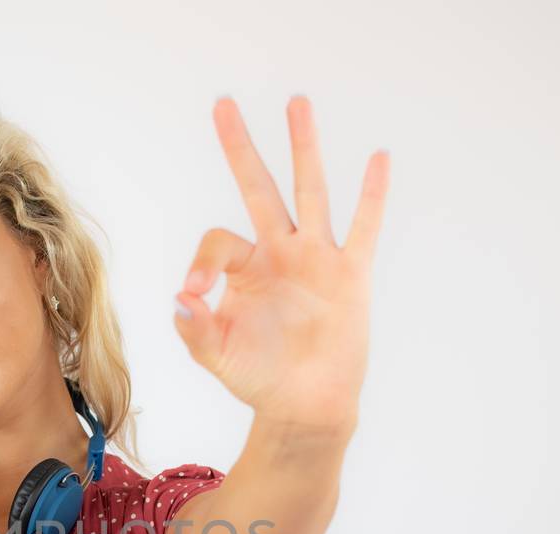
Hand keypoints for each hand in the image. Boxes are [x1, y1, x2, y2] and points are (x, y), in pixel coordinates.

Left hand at [173, 95, 388, 436]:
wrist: (305, 405)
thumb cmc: (259, 378)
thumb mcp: (217, 356)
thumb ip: (195, 330)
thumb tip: (181, 299)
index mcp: (244, 270)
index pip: (218, 241)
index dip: (202, 260)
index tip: (195, 290)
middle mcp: (278, 253)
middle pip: (258, 189)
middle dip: (240, 149)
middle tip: (222, 105)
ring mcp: (315, 259)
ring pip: (309, 192)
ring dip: (302, 148)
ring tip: (296, 102)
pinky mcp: (350, 275)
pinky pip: (363, 228)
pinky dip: (372, 196)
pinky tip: (378, 159)